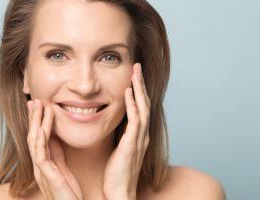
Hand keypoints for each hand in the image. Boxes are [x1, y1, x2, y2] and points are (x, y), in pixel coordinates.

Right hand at [27, 99, 82, 199]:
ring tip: (39, 106)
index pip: (37, 138)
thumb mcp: (62, 168)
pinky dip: (41, 138)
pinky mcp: (47, 176)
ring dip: (36, 123)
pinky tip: (43, 126)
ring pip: (34, 141)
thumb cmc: (68, 192)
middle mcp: (39, 165)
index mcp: (43, 163)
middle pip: (33, 136)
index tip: (38, 106)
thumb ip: (57, 154)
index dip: (37, 122)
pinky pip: (41, 154)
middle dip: (33, 118)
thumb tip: (54, 137)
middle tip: (34, 100)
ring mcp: (41, 170)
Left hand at [103, 63, 150, 199]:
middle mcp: (142, 135)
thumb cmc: (117, 173)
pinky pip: (135, 120)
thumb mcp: (119, 150)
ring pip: (142, 108)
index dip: (138, 92)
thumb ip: (120, 136)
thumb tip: (115, 125)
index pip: (140, 109)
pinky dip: (133, 105)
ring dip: (139, 89)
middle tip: (137, 67)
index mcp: (138, 135)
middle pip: (144, 104)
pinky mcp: (132, 144)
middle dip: (141, 84)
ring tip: (135, 72)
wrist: (120, 192)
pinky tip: (128, 92)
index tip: (133, 77)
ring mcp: (139, 139)